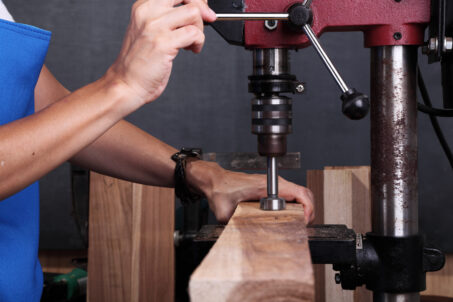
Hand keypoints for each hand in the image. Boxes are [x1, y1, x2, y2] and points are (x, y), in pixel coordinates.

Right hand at [106, 0, 215, 110]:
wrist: (126, 83)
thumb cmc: (139, 62)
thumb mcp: (148, 31)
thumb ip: (167, 19)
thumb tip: (197, 10)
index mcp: (143, 7)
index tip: (201, 8)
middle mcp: (148, 13)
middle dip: (202, 9)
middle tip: (206, 21)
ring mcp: (155, 27)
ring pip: (193, 13)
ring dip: (200, 29)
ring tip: (192, 42)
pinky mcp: (163, 43)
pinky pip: (194, 34)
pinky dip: (198, 43)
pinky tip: (191, 50)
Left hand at [186, 161, 314, 223]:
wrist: (215, 180)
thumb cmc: (220, 189)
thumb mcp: (224, 211)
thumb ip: (233, 224)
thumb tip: (243, 237)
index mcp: (268, 186)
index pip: (300, 192)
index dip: (308, 208)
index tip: (304, 222)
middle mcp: (274, 184)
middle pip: (305, 194)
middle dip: (310, 211)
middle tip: (303, 227)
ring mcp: (274, 186)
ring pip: (300, 195)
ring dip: (304, 209)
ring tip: (299, 224)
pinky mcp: (271, 190)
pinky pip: (291, 197)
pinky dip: (297, 207)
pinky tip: (290, 219)